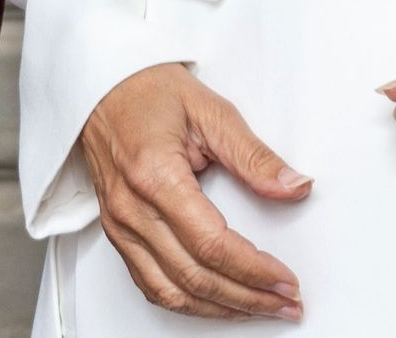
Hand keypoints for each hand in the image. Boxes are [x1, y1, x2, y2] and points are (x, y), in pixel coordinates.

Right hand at [78, 63, 311, 320]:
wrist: (101, 86)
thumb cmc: (149, 91)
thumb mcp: (211, 110)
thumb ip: (254, 156)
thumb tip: (294, 186)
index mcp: (156, 176)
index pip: (212, 244)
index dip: (254, 270)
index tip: (285, 281)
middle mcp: (132, 209)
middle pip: (195, 277)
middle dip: (247, 297)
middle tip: (285, 303)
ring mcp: (120, 225)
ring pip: (171, 291)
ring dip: (219, 308)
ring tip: (258, 308)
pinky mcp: (117, 232)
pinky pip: (150, 284)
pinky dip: (187, 302)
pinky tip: (216, 302)